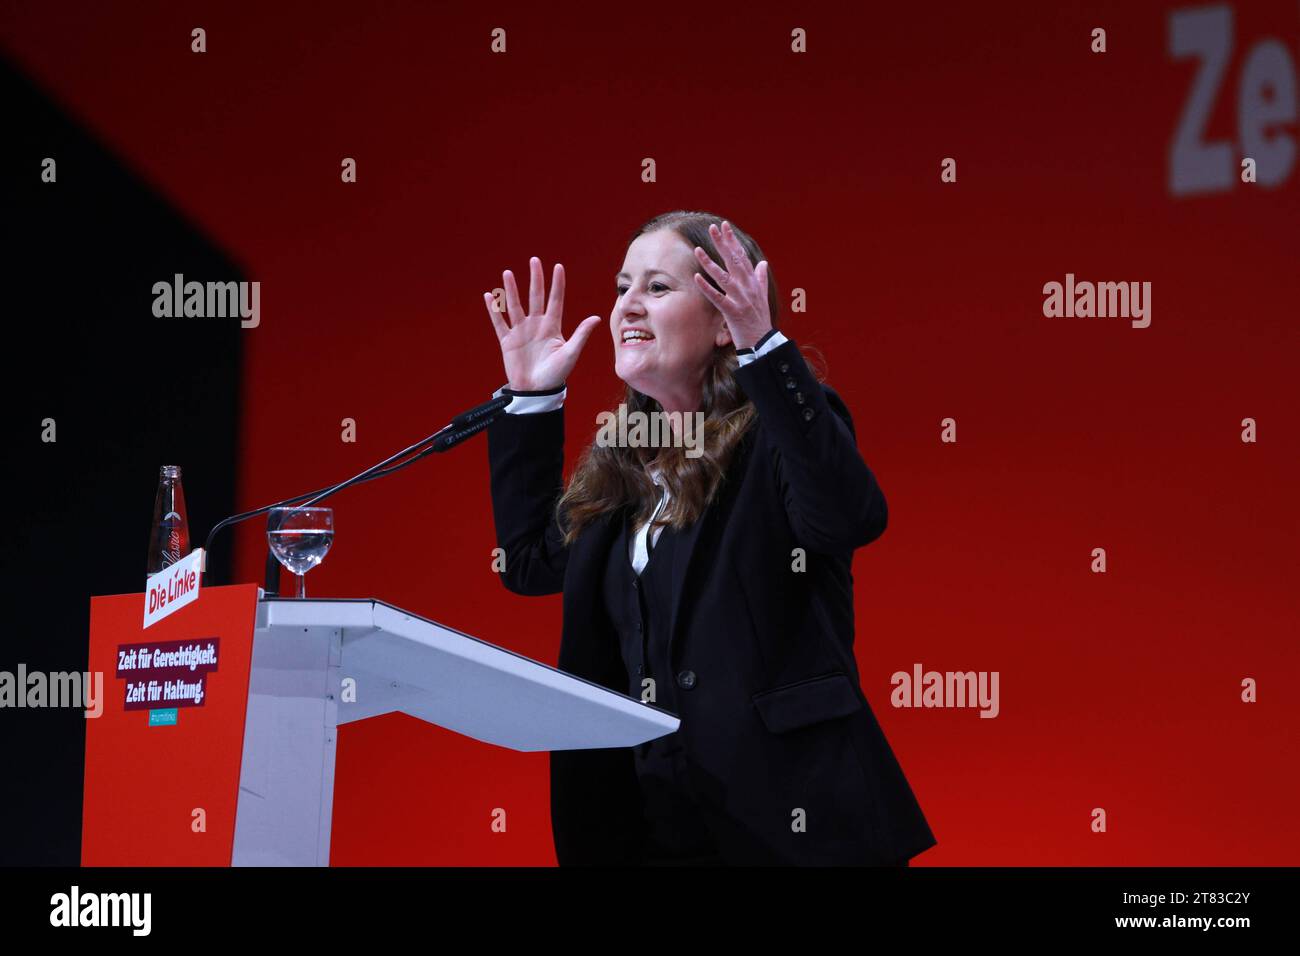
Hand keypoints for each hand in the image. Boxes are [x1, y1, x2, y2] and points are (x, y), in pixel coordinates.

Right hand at [484, 257, 601, 391]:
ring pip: (515, 305)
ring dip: (511, 290)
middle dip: (535, 279)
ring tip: (508, 273)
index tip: (558, 267)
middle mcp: (536, 325)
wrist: (537, 391)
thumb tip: (596, 318)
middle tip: (534, 260)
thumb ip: (581, 334)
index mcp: (553, 326)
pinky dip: (494, 310)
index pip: (555, 300)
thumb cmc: (556, 374)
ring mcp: (521, 331)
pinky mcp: (507, 341)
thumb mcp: (571, 353)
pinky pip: (499, 322)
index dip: (557, 284)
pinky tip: (489, 296)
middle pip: (535, 297)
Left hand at [691, 221, 772, 350]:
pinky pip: (717, 297)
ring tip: (698, 250)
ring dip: (710, 263)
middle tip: (713, 228)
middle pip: (733, 261)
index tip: (725, 227)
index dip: (732, 241)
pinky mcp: (733, 312)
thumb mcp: (762, 297)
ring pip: (723, 277)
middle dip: (723, 243)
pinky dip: (707, 287)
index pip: (741, 257)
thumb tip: (762, 263)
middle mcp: (747, 287)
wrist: (762, 342)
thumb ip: (760, 279)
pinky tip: (697, 278)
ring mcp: (740, 299)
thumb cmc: (760, 320)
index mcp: (752, 282)